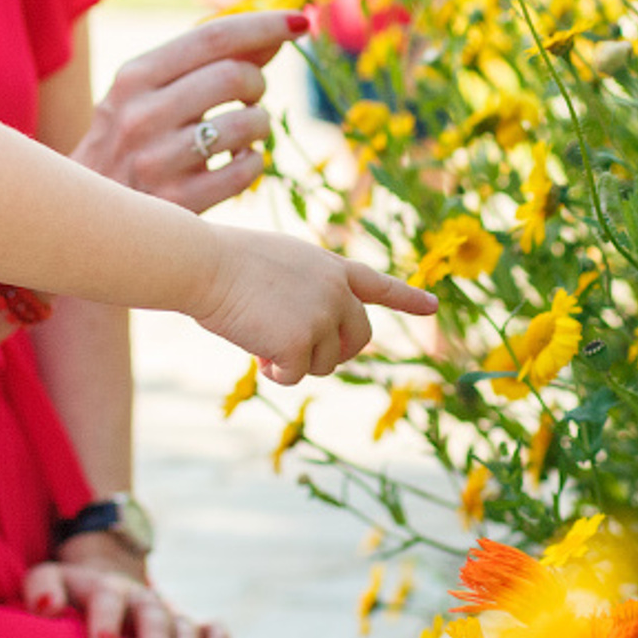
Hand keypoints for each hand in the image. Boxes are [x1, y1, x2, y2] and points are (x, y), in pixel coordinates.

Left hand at [22, 547, 231, 637]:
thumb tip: (46, 607)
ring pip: (180, 620)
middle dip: (153, 632)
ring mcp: (161, 612)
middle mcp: (134, 598)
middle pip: (147, 609)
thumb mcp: (50, 581)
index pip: (103, 596)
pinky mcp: (183, 627)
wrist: (103, 586)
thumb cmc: (68, 598)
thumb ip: (41, 590)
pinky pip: (208, 628)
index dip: (105, 616)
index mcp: (100, 588)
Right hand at [72, 11, 308, 214]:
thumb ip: (205, 63)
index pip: (211, 36)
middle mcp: (140, 116)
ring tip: (246, 131)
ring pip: (246, 123)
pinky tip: (237, 161)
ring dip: (261, 123)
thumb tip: (274, 34)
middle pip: (233, 76)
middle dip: (257, 83)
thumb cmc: (127, 144)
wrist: (82, 218)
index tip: (300, 20)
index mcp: (133, 78)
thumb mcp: (147, 94)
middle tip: (251, 95)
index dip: (263, 24)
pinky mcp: (177, 205)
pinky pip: (246, 169)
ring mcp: (157, 162)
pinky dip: (254, 160)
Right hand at [197, 229, 436, 384]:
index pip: (378, 284)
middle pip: (359, 339)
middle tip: (297, 351)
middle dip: (335, 353)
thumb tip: (309, 336)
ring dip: (295, 360)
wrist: (204, 264)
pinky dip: (275, 371)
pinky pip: (295, 375)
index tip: (433, 306)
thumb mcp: (279, 264)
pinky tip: (255, 348)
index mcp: (331, 266)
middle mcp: (337, 291)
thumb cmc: (225, 261)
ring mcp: (323, 316)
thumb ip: (306, 290)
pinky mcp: (302, 342)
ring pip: (325, 363)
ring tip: (261, 334)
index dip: (406, 298)